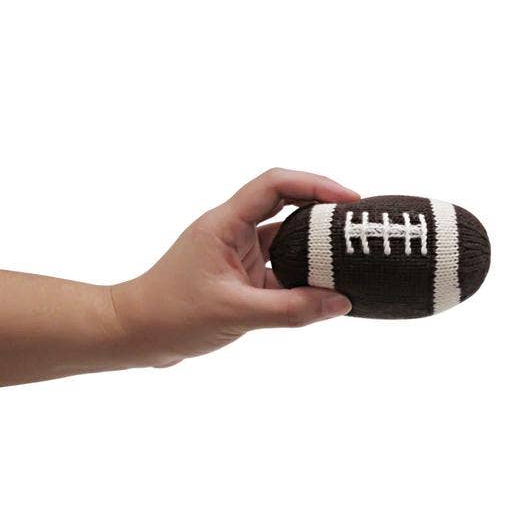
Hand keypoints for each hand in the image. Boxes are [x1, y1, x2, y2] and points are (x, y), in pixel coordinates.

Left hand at [111, 168, 359, 367]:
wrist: (136, 334)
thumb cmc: (172, 315)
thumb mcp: (236, 312)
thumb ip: (291, 309)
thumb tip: (341, 302)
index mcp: (225, 223)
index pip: (275, 185)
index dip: (315, 185)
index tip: (348, 200)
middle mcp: (233, 231)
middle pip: (285, 204)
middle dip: (321, 209)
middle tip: (355, 223)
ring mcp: (238, 254)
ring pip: (284, 240)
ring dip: (312, 246)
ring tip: (346, 254)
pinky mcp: (241, 277)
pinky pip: (279, 269)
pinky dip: (301, 277)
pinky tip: (323, 289)